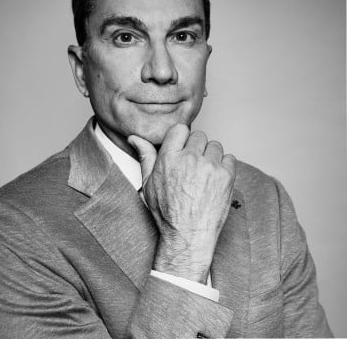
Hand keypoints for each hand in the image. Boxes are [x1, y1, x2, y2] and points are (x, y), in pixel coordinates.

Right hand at [128, 124, 235, 283]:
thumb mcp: (148, 183)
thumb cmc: (167, 212)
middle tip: (193, 166)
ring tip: (204, 174)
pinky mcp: (226, 176)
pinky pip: (230, 158)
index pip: (180, 129)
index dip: (182, 138)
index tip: (183, 149)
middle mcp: (190, 159)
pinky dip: (224, 166)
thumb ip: (145, 156)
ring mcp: (209, 166)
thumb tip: (134, 138)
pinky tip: (215, 180)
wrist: (188, 235)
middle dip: (196, 148)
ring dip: (211, 156)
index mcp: (169, 158)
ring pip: (215, 146)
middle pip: (199, 136)